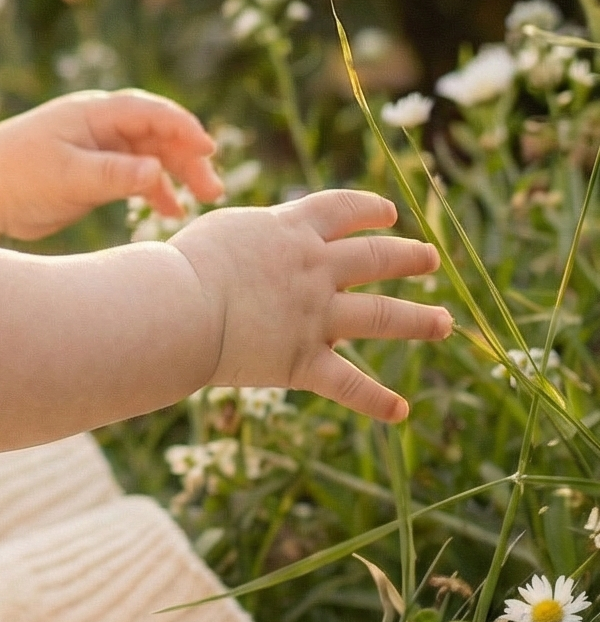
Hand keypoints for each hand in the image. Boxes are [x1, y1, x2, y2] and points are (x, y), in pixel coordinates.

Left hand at [0, 89, 223, 240]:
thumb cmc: (18, 175)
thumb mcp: (66, 176)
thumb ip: (112, 175)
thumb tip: (157, 172)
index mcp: (94, 114)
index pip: (150, 113)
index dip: (182, 128)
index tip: (208, 148)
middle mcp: (103, 127)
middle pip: (159, 135)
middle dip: (189, 157)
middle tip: (212, 189)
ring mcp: (103, 150)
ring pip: (154, 156)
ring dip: (179, 175)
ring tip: (203, 200)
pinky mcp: (99, 174)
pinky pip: (138, 177)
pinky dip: (157, 191)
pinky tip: (173, 211)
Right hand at [170, 190, 451, 421]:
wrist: (178, 307)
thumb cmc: (181, 265)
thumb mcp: (222, 231)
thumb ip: (253, 236)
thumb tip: (257, 243)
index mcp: (291, 231)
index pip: (343, 209)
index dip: (370, 209)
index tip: (389, 215)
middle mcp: (314, 270)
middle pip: (375, 257)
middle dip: (408, 257)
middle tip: (430, 259)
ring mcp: (315, 316)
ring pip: (382, 315)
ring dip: (418, 320)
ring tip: (443, 322)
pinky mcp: (304, 361)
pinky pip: (349, 384)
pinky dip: (376, 401)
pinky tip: (400, 411)